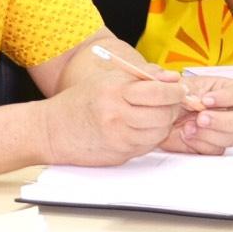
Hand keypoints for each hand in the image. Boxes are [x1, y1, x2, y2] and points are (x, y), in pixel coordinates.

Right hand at [41, 69, 184, 165]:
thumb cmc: (81, 100)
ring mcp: (119, 139)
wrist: (53, 130)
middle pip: (163, 115)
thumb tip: (172, 78)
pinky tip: (144, 127)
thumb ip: (143, 75)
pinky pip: (148, 146)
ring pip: (159, 133)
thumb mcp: (109, 78)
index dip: (175, 91)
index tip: (179, 89)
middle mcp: (117, 116)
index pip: (158, 92)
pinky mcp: (119, 155)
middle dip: (174, 108)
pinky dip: (152, 136)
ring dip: (165, 124)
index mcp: (115, 92)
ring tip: (157, 114)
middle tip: (173, 102)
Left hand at [160, 75, 232, 155]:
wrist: (160, 119)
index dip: (228, 97)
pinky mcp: (215, 146)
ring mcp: (224, 130)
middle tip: (201, 118)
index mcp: (226, 90)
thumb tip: (180, 83)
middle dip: (223, 121)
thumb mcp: (177, 86)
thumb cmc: (173, 99)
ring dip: (209, 134)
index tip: (206, 100)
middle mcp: (230, 111)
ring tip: (188, 127)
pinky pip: (217, 150)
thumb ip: (183, 85)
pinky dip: (201, 144)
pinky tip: (187, 136)